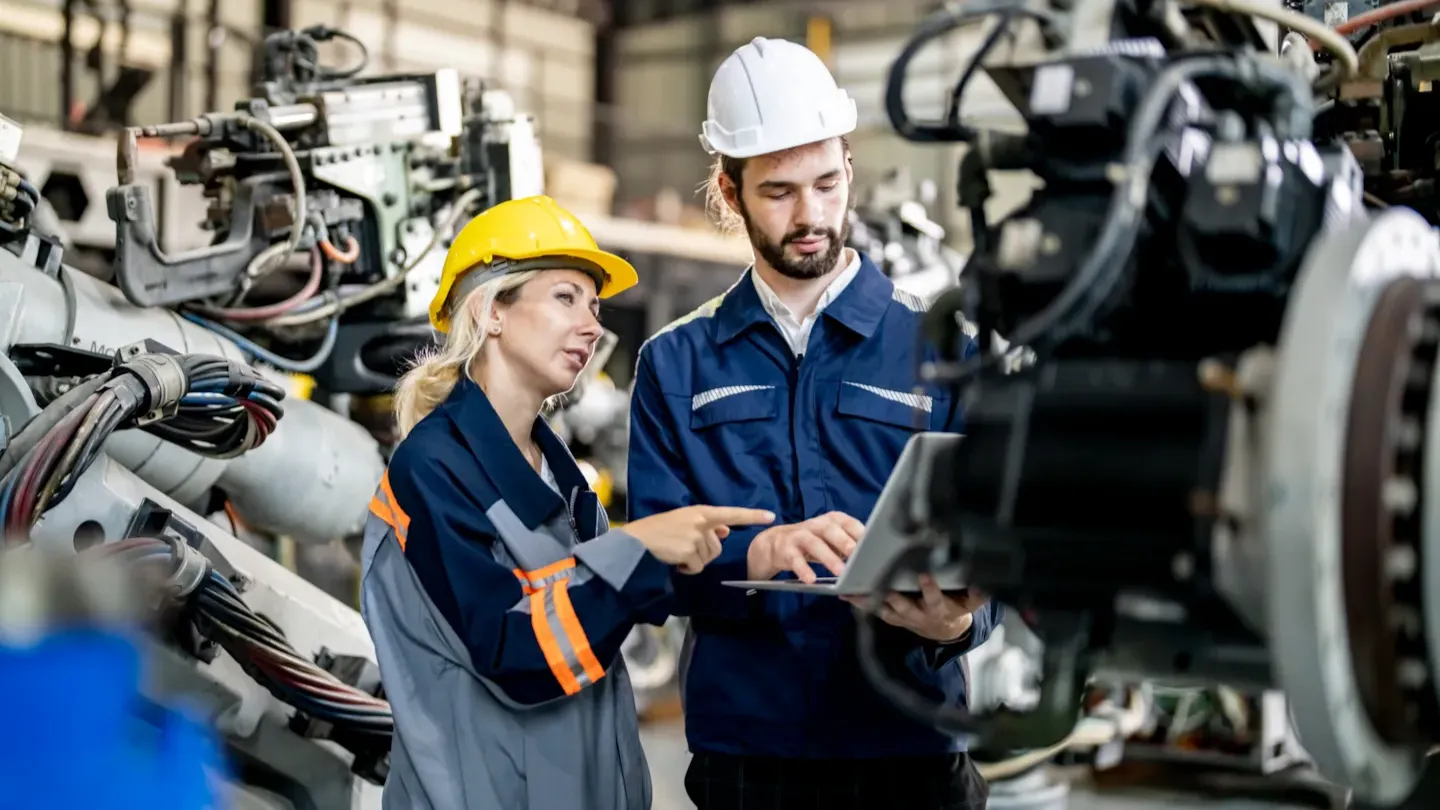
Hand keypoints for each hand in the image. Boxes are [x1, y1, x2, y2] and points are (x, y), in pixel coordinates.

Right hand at [626, 506, 774, 573]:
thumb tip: (725, 530)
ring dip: (693, 561)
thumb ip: (706, 526)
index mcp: (700, 512)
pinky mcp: (688, 551)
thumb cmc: (657, 530)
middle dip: (704, 553)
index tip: (771, 516)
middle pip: (717, 546)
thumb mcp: (684, 522)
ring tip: (676, 552)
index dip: (752, 515)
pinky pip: (697, 567)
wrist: (636, 540)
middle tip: (683, 549)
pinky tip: (674, 561)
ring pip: (707, 558)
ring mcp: (695, 536)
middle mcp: (700, 522)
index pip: (732, 513)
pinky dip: (687, 569)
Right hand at [746, 511, 864, 582]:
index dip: (858, 531)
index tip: (870, 543)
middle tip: (855, 554)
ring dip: (828, 558)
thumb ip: (848, 545)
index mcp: (831, 520)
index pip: (847, 522)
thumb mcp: (831, 540)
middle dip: (844, 541)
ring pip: (814, 544)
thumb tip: (870, 558)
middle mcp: (816, 524)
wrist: (777, 543)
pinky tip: (811, 579)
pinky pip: (795, 559)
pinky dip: (803, 569)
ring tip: (839, 572)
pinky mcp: (786, 549)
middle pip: (830, 530)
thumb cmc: (813, 542)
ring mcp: (800, 535)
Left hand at [844, 576, 988, 642]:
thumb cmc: (957, 607)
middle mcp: (919, 614)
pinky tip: (846, 593)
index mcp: (939, 609)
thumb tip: (985, 583)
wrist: (944, 629)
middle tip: (879, 581)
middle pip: (904, 605)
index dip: (930, 588)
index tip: (924, 574)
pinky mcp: (892, 617)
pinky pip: (874, 610)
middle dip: (893, 594)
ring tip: (853, 588)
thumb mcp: (972, 602)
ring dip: (869, 599)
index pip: (935, 599)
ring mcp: (903, 617)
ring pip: (884, 608)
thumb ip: (979, 594)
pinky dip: (860, 603)